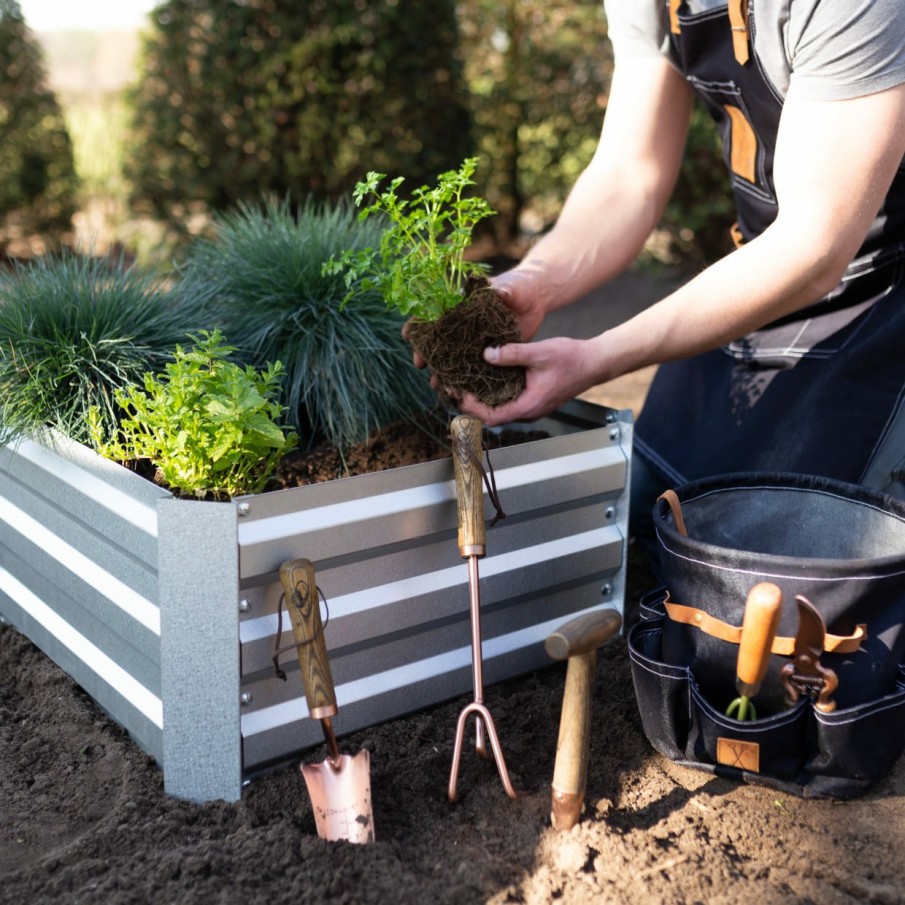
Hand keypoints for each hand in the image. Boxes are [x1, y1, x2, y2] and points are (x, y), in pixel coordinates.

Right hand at [402, 265, 546, 372]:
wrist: (535, 301)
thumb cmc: (519, 287)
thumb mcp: (512, 287)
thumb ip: (505, 290)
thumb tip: (500, 292)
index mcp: (461, 303)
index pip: (433, 311)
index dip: (418, 323)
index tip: (408, 334)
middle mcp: (462, 324)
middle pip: (437, 338)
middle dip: (425, 351)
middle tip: (419, 363)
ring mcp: (473, 340)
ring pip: (451, 356)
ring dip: (441, 370)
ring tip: (435, 383)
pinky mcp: (487, 352)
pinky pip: (471, 367)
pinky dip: (462, 378)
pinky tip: (456, 389)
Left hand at [453, 336, 595, 426]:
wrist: (594, 362)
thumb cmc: (572, 359)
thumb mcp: (540, 352)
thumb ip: (512, 354)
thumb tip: (487, 354)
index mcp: (528, 406)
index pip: (491, 416)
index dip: (470, 407)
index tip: (456, 392)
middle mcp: (526, 411)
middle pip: (489, 415)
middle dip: (468, 402)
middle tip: (450, 385)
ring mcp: (528, 406)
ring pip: (497, 407)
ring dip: (478, 396)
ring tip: (460, 380)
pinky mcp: (530, 397)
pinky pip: (505, 398)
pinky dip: (490, 390)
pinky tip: (480, 375)